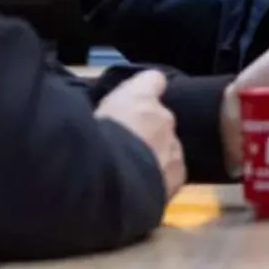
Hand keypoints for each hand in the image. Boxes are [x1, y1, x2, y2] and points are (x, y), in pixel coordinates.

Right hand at [95, 69, 185, 198]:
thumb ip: (108, 113)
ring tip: (132, 173)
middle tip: (125, 147)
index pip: (153, 80)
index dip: (146, 91)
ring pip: (168, 146)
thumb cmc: (91, 142)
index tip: (137, 102)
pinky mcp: (179, 174)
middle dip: (146, 130)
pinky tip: (143, 188)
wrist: (111, 182)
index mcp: (138, 95)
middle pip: (159, 118)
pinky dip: (161, 177)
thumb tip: (108, 117)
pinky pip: (172, 171)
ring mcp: (174, 145)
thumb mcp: (89, 118)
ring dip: (155, 154)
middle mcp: (162, 115)